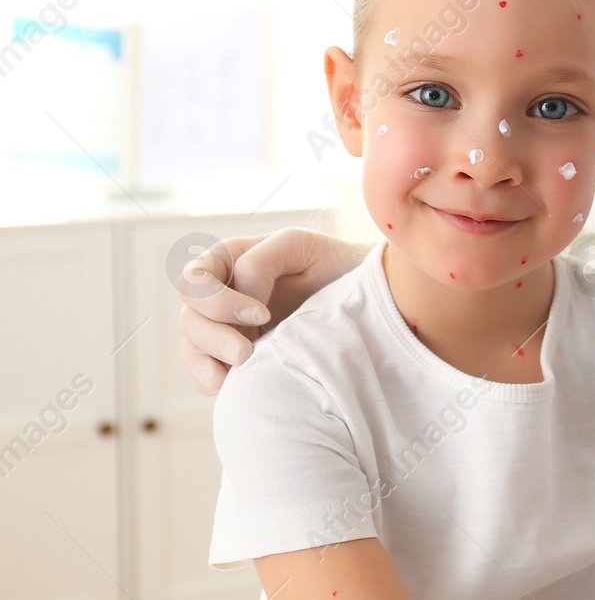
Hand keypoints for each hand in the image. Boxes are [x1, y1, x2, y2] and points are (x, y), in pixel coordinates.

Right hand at [176, 226, 364, 394]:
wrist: (367, 298)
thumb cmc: (334, 264)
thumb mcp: (300, 246)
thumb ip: (261, 260)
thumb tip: (238, 297)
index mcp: (230, 261)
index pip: (192, 280)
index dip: (217, 301)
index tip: (262, 315)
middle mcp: (221, 294)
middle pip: (189, 317)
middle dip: (214, 336)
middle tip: (246, 353)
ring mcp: (226, 327)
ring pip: (192, 347)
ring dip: (210, 362)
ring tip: (244, 369)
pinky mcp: (234, 356)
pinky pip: (204, 373)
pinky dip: (212, 381)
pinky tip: (233, 385)